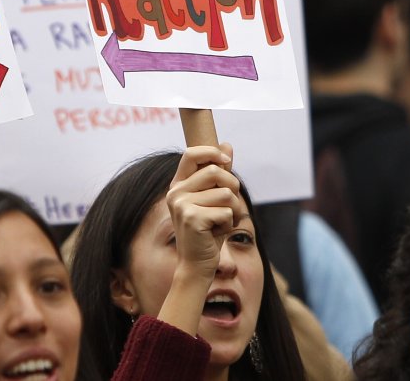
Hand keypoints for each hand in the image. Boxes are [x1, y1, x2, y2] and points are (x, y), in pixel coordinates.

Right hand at [165, 143, 245, 278]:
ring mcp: (181, 205)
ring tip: (222, 221)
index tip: (227, 161)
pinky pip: (226, 211)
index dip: (212, 153)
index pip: (191, 154)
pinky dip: (229, 223)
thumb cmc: (208, 233)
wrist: (197, 265)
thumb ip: (220, 173)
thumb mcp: (215, 200)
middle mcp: (176, 193)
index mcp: (178, 186)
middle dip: (232, 187)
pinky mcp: (192, 218)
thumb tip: (227, 144)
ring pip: (225, 193)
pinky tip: (217, 233)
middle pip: (215, 172)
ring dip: (233, 209)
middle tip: (230, 205)